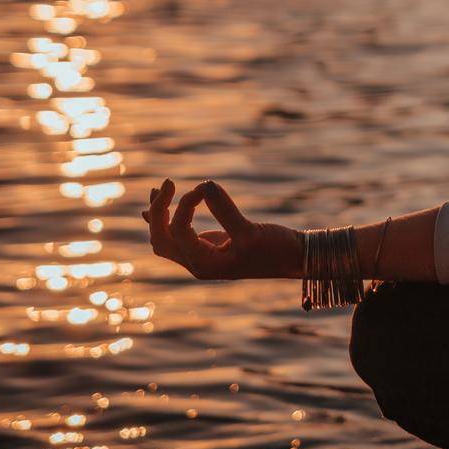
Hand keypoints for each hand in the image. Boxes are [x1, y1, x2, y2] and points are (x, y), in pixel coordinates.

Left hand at [141, 177, 300, 279]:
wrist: (294, 258)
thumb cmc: (276, 249)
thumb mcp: (251, 231)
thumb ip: (226, 210)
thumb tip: (204, 185)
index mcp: (204, 265)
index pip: (179, 232)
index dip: (184, 205)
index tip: (203, 188)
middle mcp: (197, 264)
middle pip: (161, 239)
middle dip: (158, 211)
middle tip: (168, 183)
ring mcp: (201, 257)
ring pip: (165, 239)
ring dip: (158, 215)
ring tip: (158, 190)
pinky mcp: (208, 247)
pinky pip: (177, 236)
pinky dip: (165, 220)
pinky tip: (153, 206)